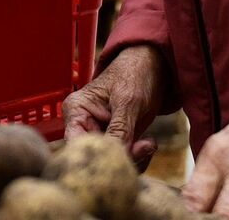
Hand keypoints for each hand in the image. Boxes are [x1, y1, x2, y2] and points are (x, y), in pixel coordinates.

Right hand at [64, 44, 166, 169]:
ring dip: (133, 159)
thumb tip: (115, 157)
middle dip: (122, 157)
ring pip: (110, 162)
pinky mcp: (115, 141)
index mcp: (76, 111)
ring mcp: (100, 134)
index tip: (123, 154)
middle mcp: (83, 126)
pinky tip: (148, 144)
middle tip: (145, 146)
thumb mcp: (128, 101)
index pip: (76, 144)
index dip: (97, 155)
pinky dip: (138, 159)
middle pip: (95, 156)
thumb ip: (120, 129)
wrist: (152, 68)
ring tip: (149, 142)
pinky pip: (122, 160)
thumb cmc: (134, 74)